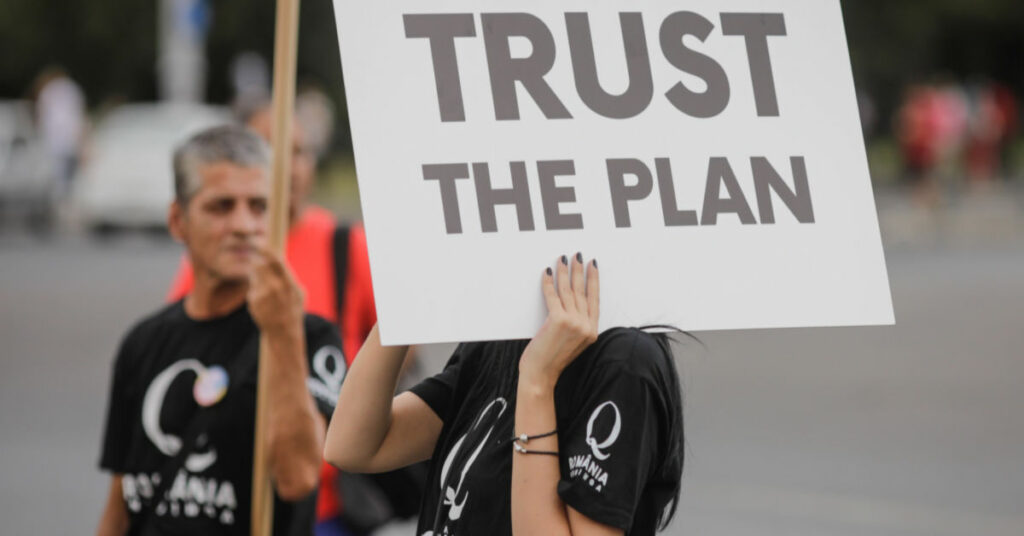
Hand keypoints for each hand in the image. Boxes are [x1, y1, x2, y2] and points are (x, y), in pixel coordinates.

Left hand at [248, 245, 304, 335]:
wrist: (284, 331)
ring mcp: (263, 294)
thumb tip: (278, 258)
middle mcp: (275, 287)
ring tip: (268, 288)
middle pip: (260, 265)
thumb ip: (288, 277)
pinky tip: (264, 301)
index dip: (265, 249)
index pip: (275, 260)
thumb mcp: (298, 292)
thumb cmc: (292, 309)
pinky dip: (256, 290)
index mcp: (288, 283)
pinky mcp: (253, 301)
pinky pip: (252, 288)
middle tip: (254, 255)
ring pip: (255, 275)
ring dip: (257, 276)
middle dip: (256, 259)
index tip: (258, 241)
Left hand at [519, 253, 599, 387]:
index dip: (594, 280)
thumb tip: (570, 303)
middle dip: (579, 271)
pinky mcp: (558, 320)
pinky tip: (548, 273)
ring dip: (565, 272)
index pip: (595, 299)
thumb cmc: (552, 361)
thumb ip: (577, 326)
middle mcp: (585, 326)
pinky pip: (553, 295)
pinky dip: (549, 283)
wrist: (541, 376)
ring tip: (562, 259)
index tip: (593, 266)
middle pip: (582, 291)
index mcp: (592, 331)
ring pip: (568, 290)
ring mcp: (573, 323)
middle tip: (577, 256)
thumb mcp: (573, 343)